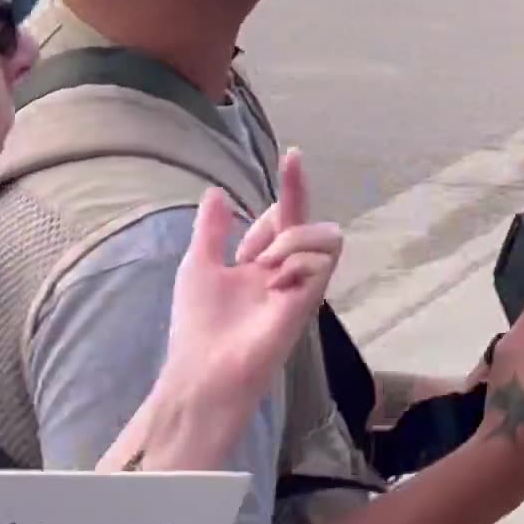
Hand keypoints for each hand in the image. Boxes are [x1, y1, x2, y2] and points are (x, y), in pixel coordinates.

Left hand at [141, 154, 342, 463]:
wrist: (205, 369)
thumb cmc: (198, 325)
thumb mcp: (199, 265)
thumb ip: (213, 229)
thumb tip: (218, 192)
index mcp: (260, 263)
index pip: (282, 217)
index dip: (289, 188)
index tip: (290, 155)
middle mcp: (285, 270)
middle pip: (306, 218)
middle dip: (296, 192)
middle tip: (283, 179)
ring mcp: (301, 285)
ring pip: (325, 234)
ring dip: (292, 238)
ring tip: (262, 264)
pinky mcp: (310, 300)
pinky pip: (322, 259)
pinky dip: (297, 259)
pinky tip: (275, 281)